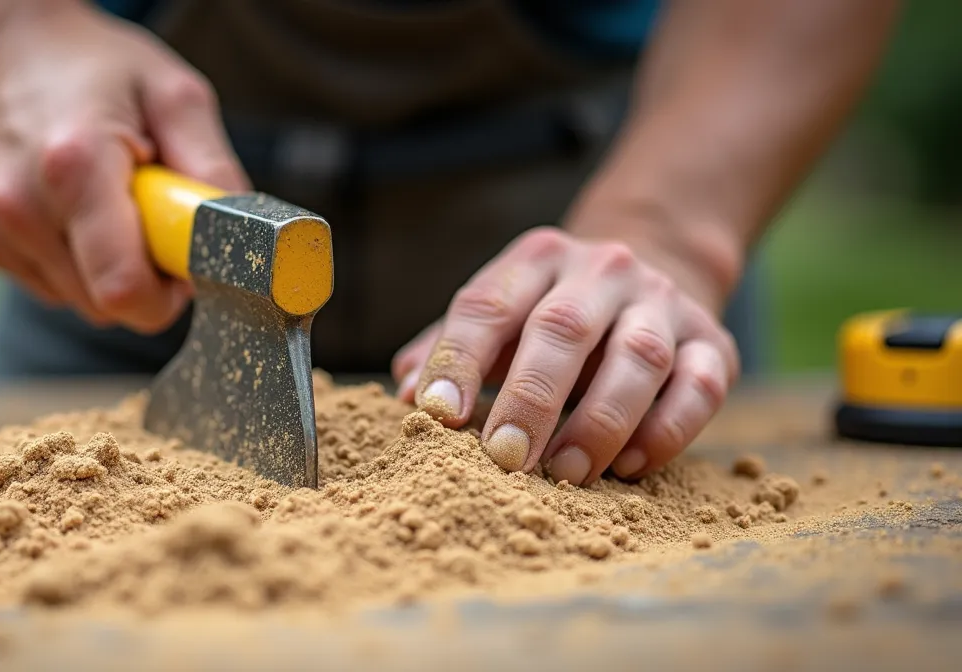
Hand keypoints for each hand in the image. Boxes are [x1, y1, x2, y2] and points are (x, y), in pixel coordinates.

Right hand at [0, 1, 247, 331]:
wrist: (2, 50)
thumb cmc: (95, 66)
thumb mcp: (174, 94)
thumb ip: (212, 167)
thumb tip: (239, 236)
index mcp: (75, 164)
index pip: (126, 288)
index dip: (170, 290)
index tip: (183, 256)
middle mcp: (23, 204)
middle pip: (108, 304)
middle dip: (146, 279)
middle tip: (153, 218)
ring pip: (82, 302)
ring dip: (111, 270)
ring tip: (111, 203)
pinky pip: (54, 288)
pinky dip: (77, 264)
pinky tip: (76, 212)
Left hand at [391, 227, 740, 485]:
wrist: (658, 266)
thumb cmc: (550, 312)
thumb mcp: (498, 315)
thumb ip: (449, 350)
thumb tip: (401, 397)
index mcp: (535, 260)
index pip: (488, 303)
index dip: (457, 358)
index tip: (433, 414)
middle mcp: (602, 271)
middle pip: (562, 329)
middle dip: (529, 400)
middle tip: (505, 460)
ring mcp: (662, 304)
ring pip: (638, 359)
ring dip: (598, 423)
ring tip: (566, 475)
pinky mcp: (714, 343)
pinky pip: (699, 387)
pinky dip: (665, 432)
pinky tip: (629, 466)